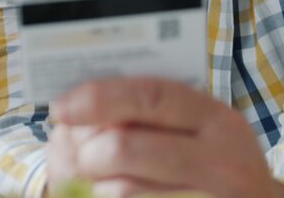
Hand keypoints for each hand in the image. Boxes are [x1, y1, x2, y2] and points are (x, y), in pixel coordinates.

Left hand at [46, 77, 283, 197]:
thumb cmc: (209, 159)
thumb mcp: (198, 128)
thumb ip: (151, 111)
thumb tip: (81, 108)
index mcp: (216, 119)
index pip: (150, 95)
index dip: (99, 98)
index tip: (62, 107)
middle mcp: (222, 161)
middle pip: (126, 147)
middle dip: (89, 151)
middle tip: (81, 155)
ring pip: (123, 190)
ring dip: (94, 185)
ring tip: (94, 179)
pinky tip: (107, 194)